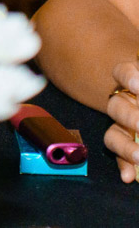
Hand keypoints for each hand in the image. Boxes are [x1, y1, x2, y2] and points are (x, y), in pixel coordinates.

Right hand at [104, 59, 138, 181]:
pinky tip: (130, 177)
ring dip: (125, 147)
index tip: (137, 86)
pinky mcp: (126, 146)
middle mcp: (126, 103)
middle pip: (116, 106)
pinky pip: (120, 157)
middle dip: (130, 117)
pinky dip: (124, 166)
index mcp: (134, 82)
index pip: (123, 72)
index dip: (129, 77)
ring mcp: (124, 126)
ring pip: (113, 135)